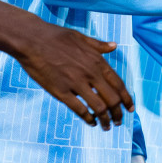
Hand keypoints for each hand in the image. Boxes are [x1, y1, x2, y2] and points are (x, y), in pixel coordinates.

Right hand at [14, 24, 130, 130]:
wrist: (31, 39)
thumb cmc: (55, 36)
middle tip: (118, 121)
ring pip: (99, 107)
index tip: (130, 108)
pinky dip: (88, 118)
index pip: (118, 84)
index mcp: (97, 61)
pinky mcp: (61, 92)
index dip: (127, 98)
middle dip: (118, 113)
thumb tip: (114, 46)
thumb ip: (99, 45)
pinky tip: (91, 122)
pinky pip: (79, 109)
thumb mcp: (81, 37)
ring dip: (106, 120)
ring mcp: (76, 83)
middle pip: (112, 99)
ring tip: (107, 126)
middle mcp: (90, 73)